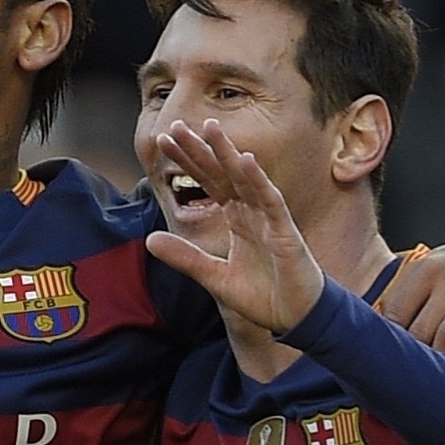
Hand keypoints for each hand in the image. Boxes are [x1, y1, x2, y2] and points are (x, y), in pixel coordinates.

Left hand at [144, 119, 323, 333]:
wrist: (296, 319)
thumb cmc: (262, 296)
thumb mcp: (213, 278)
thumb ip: (185, 257)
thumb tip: (149, 240)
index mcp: (236, 217)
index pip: (207, 181)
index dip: (188, 160)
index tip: (165, 139)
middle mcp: (252, 211)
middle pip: (222, 173)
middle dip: (200, 149)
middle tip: (176, 125)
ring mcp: (270, 218)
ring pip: (246, 179)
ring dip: (228, 153)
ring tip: (210, 127)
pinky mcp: (286, 232)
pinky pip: (272, 202)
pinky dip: (259, 181)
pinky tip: (246, 161)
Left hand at [380, 230, 444, 353]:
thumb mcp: (431, 268)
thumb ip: (404, 291)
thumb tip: (369, 325)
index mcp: (424, 270)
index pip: (394, 313)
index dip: (390, 339)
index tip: (391, 355)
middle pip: (420, 329)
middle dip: (417, 354)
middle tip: (417, 369)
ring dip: (443, 354)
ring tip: (442, 363)